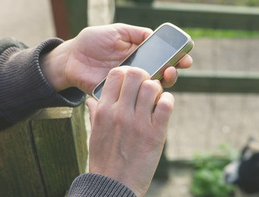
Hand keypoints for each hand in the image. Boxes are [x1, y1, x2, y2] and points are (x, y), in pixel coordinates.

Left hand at [41, 23, 192, 92]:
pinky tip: (146, 94)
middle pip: (163, 75)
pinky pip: (135, 101)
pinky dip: (143, 100)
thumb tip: (154, 36)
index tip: (186, 57)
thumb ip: (135, 33)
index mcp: (141, 55)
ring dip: (161, 85)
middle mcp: (139, 72)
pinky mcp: (121, 97)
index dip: (177, 58)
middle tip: (172, 69)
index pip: (165, 58)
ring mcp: (131, 86)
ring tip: (161, 78)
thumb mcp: (116, 32)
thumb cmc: (92, 42)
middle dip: (173, 72)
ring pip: (152, 90)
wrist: (72, 59)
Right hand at [86, 66, 173, 196]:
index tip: (132, 84)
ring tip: (156, 101)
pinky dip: (168, 101)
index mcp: (103, 111)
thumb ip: (95, 115)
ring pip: (153, 87)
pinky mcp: (155, 135)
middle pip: (136, 74)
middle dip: (145, 77)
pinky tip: (164, 108)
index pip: (116, 75)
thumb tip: (91, 100)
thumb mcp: (94, 136)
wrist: (113, 189)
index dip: (128, 74)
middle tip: (147, 90)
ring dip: (157, 90)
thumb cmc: (103, 163)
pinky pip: (166, 105)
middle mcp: (120, 113)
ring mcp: (138, 123)